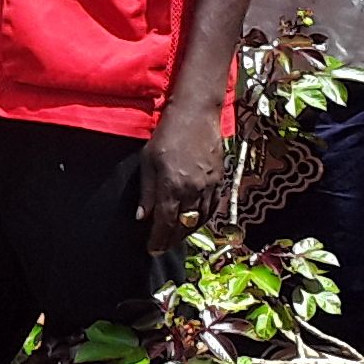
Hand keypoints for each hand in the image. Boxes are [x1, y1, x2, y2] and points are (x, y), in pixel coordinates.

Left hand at [136, 110, 227, 252]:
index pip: (165, 223)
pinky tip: (194, 221)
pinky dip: (203, 218)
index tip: (152, 249)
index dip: (158, 240)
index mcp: (172, 186)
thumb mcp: (148, 161)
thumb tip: (142, 218)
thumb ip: (147, 192)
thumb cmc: (166, 135)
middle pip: (183, 226)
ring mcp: (209, 186)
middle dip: (171, 240)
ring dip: (187, 232)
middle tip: (162, 247)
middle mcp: (193, 190)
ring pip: (200, 220)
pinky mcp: (220, 180)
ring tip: (176, 237)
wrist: (196, 114)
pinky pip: (213, 207)